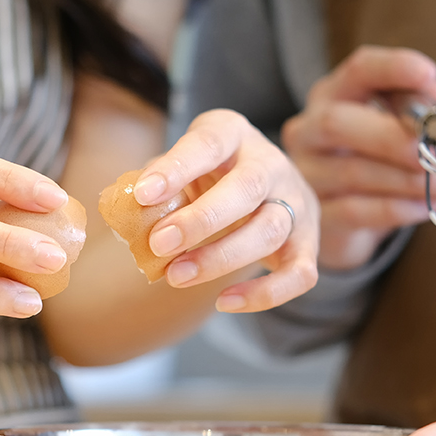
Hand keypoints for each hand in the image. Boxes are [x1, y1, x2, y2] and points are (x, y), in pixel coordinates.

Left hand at [131, 109, 319, 311]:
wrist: (264, 184)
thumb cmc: (207, 176)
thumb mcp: (181, 167)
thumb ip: (157, 185)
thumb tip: (127, 212)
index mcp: (233, 134)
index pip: (208, 145)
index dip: (177, 169)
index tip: (143, 195)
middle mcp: (272, 164)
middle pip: (248, 188)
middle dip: (201, 220)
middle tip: (159, 243)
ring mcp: (296, 203)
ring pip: (270, 231)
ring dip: (220, 257)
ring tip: (175, 276)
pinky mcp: (308, 242)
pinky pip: (299, 273)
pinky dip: (264, 294)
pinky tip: (224, 301)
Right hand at [282, 45, 435, 269]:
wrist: (346, 220)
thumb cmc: (377, 162)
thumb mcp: (398, 130)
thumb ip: (419, 113)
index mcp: (332, 96)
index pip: (357, 71)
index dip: (392, 68)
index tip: (429, 73)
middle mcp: (307, 131)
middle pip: (336, 123)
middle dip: (392, 136)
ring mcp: (305, 175)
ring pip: (351, 171)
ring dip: (409, 179)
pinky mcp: (314, 217)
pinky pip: (355, 211)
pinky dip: (398, 208)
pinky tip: (428, 207)